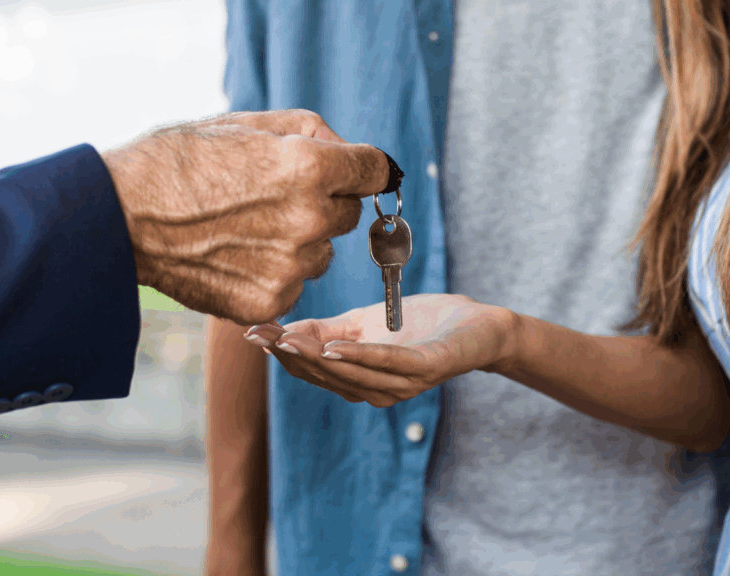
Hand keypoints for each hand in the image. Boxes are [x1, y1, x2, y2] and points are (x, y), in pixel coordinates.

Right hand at [102, 109, 392, 324]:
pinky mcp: (269, 302)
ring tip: (245, 229)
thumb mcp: (245, 123)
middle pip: (349, 215)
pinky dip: (274, 274)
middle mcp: (308, 221)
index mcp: (309, 168)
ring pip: (321, 254)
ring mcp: (290, 268)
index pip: (375, 171)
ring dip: (299, 243)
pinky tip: (234, 257)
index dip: (365, 169)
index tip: (359, 173)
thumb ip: (310, 132)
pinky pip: (294, 284)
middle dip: (325, 204)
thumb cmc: (177, 160)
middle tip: (276, 198)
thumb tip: (350, 152)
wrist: (119, 217)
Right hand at [243, 294, 517, 406]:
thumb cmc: (422, 324)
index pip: (312, 370)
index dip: (281, 354)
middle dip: (290, 355)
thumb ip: (327, 329)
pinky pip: (387, 364)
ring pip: (350, 374)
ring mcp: (402, 385)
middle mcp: (377, 392)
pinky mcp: (426, 368)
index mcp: (359, 381)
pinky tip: (334, 346)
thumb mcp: (364, 322)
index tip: (251, 334)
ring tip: (287, 341)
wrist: (478, 326)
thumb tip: (284, 330)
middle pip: (325, 375)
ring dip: (317, 358)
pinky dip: (359, 356)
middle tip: (261, 335)